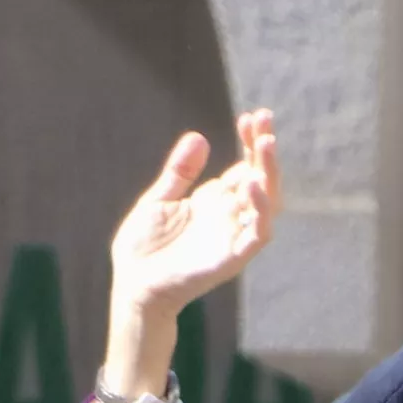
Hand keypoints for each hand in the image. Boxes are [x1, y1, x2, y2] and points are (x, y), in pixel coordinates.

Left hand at [103, 107, 278, 399]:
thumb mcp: (159, 199)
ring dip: (269, 175)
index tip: (252, 116)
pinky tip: (252, 184)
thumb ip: (180, 172)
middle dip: (264, 151)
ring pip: (267, 205)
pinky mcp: (230, 259)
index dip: (251, 143)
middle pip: (260, 179)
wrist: (132, 285)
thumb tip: (199, 137)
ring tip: (265, 145)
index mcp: (215, 202)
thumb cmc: (143, 247)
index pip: (244, 167)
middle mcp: (229, 217)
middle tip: (264, 120)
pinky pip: (256, 235)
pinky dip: (260, 211)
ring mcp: (232, 237)